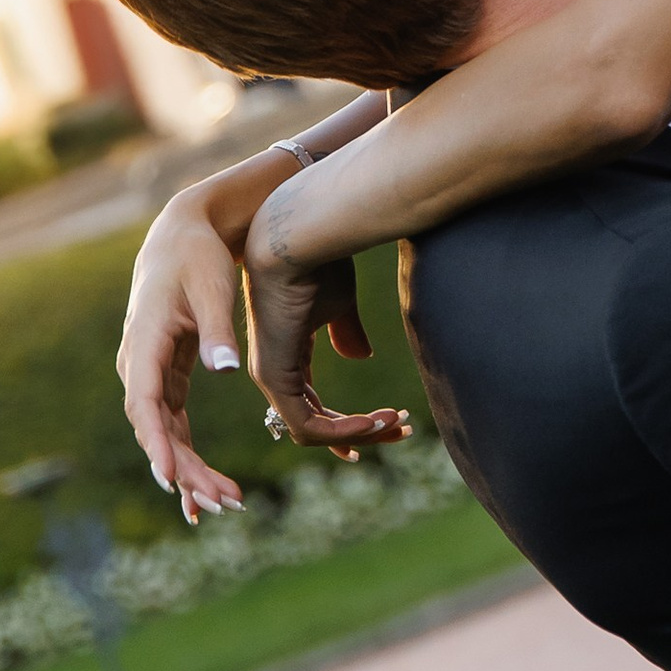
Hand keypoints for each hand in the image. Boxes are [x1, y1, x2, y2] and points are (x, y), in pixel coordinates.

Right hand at [119, 190, 254, 522]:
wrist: (182, 236)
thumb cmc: (197, 258)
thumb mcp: (211, 288)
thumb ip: (218, 330)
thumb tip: (222, 370)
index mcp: (145, 344)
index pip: (145, 404)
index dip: (158, 445)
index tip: (172, 480)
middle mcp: (139, 366)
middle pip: (156, 430)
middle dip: (186, 470)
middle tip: (220, 503)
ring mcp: (150, 375)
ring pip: (165, 434)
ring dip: (190, 470)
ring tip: (223, 504)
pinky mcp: (166, 378)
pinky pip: (173, 426)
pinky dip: (188, 455)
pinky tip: (204, 488)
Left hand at [244, 205, 411, 461]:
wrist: (299, 239)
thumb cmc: (319, 261)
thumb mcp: (340, 303)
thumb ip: (347, 331)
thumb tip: (361, 356)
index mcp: (288, 353)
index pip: (312, 405)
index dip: (347, 423)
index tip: (385, 424)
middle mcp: (275, 370)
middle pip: (315, 423)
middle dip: (360, 432)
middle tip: (399, 429)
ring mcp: (271, 377)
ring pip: (312, 430)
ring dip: (358, 432)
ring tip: (394, 421)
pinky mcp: (274, 378)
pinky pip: (307, 424)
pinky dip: (343, 430)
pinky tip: (375, 421)